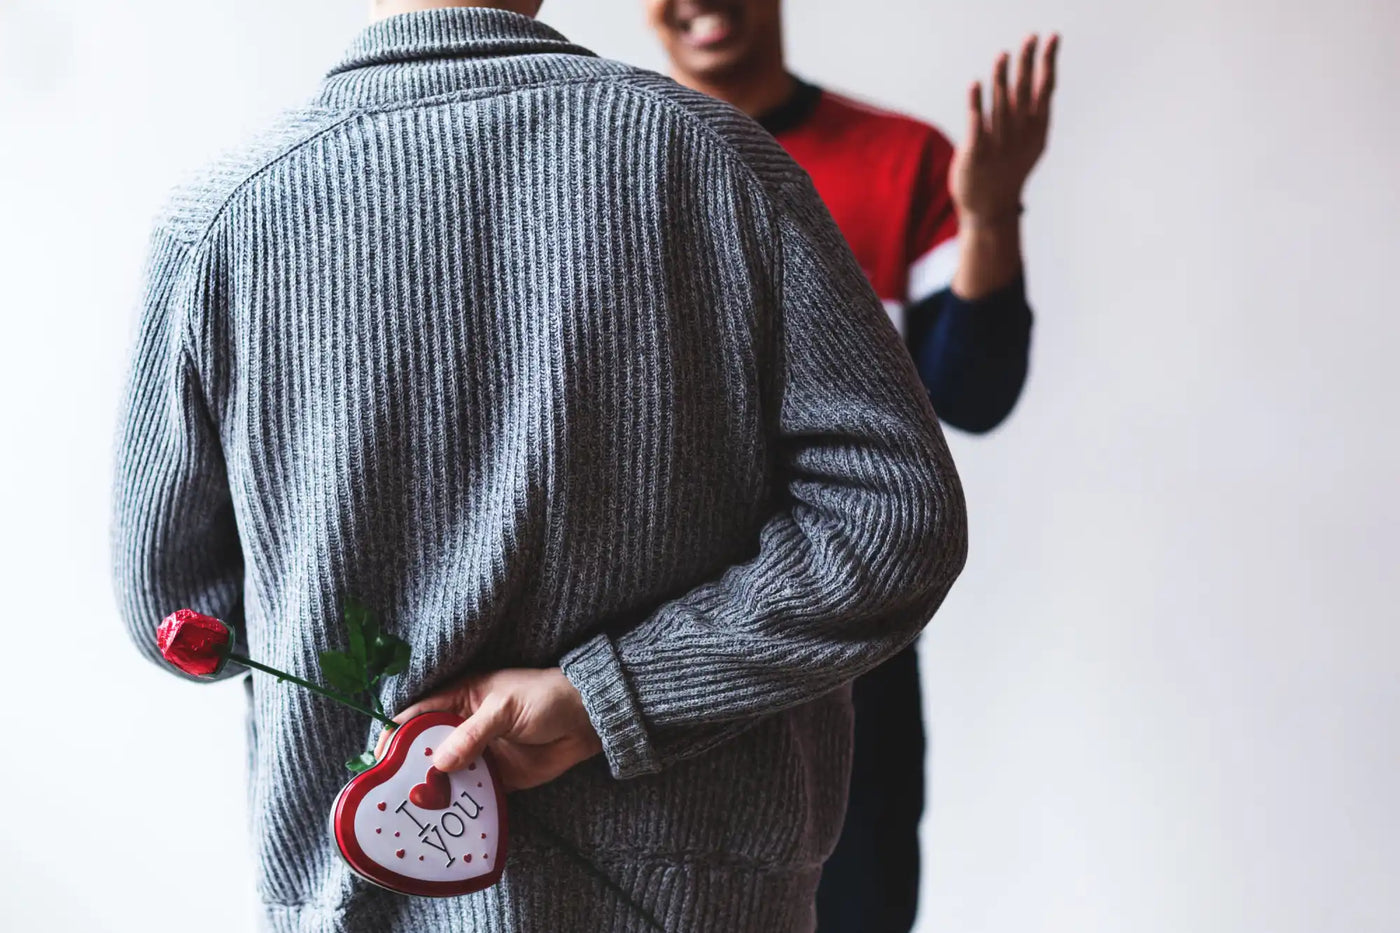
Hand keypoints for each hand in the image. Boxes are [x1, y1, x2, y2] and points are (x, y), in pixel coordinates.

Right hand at [376, 668, 602, 791]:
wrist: (588, 719)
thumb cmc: (545, 698)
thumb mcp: (505, 708)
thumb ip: (472, 735)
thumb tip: (438, 763)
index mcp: (460, 700)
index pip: (417, 715)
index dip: (394, 735)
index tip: (377, 757)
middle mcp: (463, 728)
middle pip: (425, 750)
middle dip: (408, 769)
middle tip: (389, 794)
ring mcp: (479, 754)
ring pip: (445, 776)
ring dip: (432, 792)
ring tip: (411, 813)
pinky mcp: (497, 777)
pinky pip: (472, 794)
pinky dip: (459, 806)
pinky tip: (445, 820)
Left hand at [949, 33, 1059, 227]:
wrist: (991, 209)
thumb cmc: (1010, 170)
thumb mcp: (1031, 142)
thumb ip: (1034, 110)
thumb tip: (1043, 76)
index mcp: (1036, 129)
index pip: (1044, 89)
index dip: (1047, 63)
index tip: (1051, 38)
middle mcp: (1018, 134)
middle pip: (1023, 92)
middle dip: (1026, 63)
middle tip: (1029, 36)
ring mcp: (997, 144)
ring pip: (999, 105)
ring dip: (1001, 79)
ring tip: (1003, 55)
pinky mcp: (975, 154)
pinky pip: (975, 126)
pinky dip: (975, 105)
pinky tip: (974, 84)